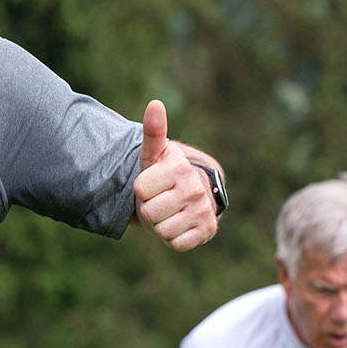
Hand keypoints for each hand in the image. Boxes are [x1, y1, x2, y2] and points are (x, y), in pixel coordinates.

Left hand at [130, 100, 222, 251]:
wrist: (193, 194)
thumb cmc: (166, 174)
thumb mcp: (155, 154)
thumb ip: (153, 132)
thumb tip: (155, 103)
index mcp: (179, 168)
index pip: (139, 191)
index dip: (141, 190)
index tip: (153, 185)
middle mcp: (195, 188)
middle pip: (149, 213)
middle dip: (150, 209)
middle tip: (160, 200)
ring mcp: (203, 211)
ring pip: (161, 230)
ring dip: (161, 225)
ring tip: (169, 212)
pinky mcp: (206, 231)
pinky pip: (175, 243)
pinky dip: (173, 238)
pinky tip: (180, 224)